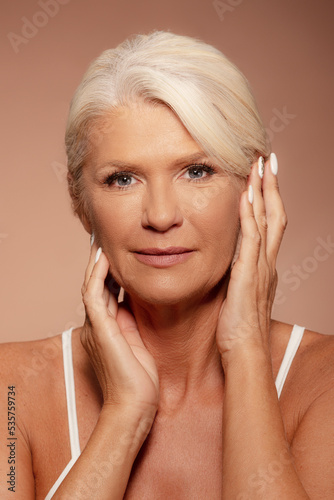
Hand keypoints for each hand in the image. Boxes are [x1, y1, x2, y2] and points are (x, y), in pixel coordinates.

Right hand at [81, 242, 158, 414]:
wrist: (134, 405)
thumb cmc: (140, 380)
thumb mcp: (139, 343)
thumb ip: (135, 322)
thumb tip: (141, 302)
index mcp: (107, 328)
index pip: (106, 293)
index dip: (110, 273)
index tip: (119, 256)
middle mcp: (97, 324)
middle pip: (96, 286)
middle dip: (100, 264)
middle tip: (106, 243)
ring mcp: (96, 326)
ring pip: (91, 286)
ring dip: (96, 264)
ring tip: (101, 244)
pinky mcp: (99, 329)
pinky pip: (94, 295)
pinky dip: (97, 276)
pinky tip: (103, 259)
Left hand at [216, 154, 286, 360]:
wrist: (244, 352)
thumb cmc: (238, 327)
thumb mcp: (240, 294)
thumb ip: (238, 275)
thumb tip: (230, 263)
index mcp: (264, 266)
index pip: (270, 224)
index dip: (268, 198)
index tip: (263, 176)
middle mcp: (267, 262)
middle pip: (275, 214)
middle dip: (271, 185)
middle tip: (268, 159)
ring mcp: (260, 267)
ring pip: (266, 220)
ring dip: (263, 191)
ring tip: (260, 165)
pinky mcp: (248, 274)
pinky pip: (251, 238)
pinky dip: (249, 215)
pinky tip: (245, 195)